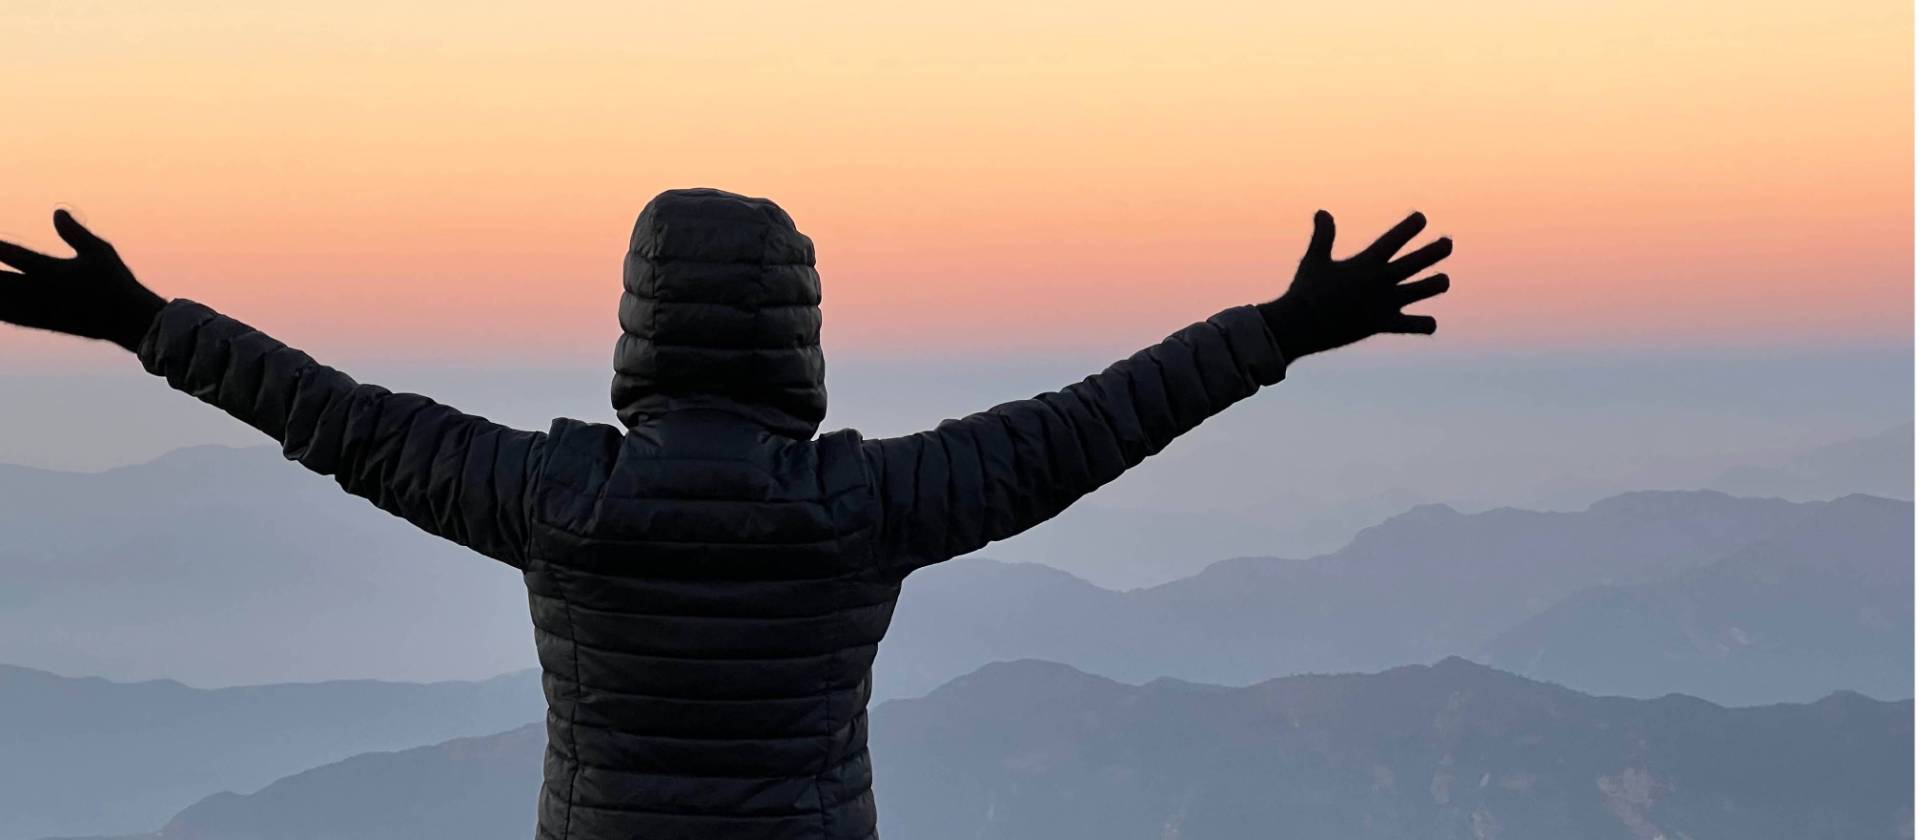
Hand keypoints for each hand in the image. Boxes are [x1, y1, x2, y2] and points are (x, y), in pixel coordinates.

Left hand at [0, 210, 165, 351]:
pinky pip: (7, 316)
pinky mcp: (40, 322)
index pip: (17, 257)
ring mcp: (39, 310)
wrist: (128, 322)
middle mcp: (42, 294)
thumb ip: (74, 233)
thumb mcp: (100, 252)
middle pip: (0, 282)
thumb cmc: (115, 282)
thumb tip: (55, 212)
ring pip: (0, 301)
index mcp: (55, 273)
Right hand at [1257, 210, 1451, 361]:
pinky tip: (1430, 323)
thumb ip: (1323, 235)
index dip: (1410, 226)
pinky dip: (1424, 324)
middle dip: (1437, 250)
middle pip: (1418, 261)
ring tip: (1443, 281)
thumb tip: (1323, 212)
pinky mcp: (1383, 324)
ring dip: (1437, 284)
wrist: (1302, 325)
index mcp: (1367, 263)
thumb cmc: (1306, 291)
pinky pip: (1412, 326)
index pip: (1395, 239)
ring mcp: (1385, 303)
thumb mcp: (1314, 259)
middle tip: (1448, 243)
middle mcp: (1381, 280)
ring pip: (1424, 290)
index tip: (1422, 218)